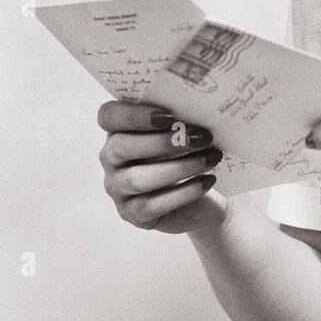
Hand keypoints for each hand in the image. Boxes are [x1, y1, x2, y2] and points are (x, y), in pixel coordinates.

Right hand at [97, 102, 228, 234]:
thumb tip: (199, 106)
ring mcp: (117, 188)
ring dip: (180, 167)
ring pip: (137, 179)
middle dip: (164, 142)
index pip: (108, 115)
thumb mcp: (184, 130)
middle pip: (122, 147)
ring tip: (212, 158)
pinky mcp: (132, 213)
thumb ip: (181, 116)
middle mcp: (111, 158)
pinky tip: (207, 181)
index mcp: (119, 129)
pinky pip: (151, 205)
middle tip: (202, 136)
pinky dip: (183, 192)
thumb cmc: (190, 151)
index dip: (132, 114)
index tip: (168, 115)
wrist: (202, 192)